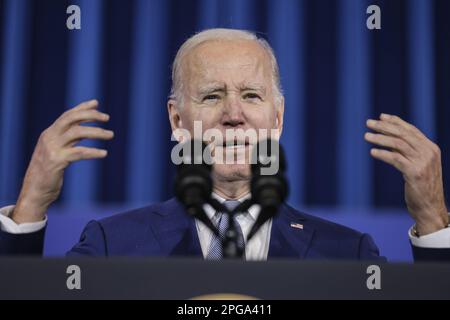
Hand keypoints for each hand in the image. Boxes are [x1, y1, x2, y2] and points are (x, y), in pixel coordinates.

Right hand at [11, 100, 113, 223]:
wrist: (34, 191)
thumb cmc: (49, 172)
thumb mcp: (58, 151)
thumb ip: (69, 140)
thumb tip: (86, 129)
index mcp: (49, 133)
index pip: (67, 115)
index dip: (82, 108)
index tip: (96, 103)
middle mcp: (49, 137)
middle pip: (71, 119)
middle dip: (90, 115)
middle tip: (107, 118)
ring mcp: (52, 149)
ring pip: (77, 132)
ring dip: (97, 132)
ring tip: (111, 134)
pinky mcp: (57, 161)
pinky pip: (79, 152)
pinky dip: (93, 152)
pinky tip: (104, 153)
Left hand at [365, 113, 447, 235]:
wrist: (430, 208)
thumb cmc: (421, 187)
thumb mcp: (416, 165)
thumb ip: (406, 152)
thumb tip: (387, 139)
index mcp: (431, 148)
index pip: (411, 130)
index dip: (396, 122)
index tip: (381, 117)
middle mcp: (429, 152)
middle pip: (403, 134)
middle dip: (384, 127)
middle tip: (369, 123)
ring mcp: (423, 162)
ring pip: (398, 144)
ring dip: (380, 138)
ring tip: (366, 136)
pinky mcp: (415, 172)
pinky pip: (395, 158)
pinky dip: (383, 154)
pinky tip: (372, 152)